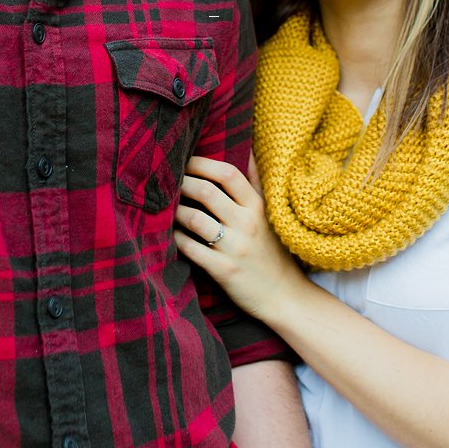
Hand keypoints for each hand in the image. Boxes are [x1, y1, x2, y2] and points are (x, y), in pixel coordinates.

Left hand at [174, 156, 309, 323]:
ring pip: (194, 219)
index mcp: (257, 207)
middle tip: (167, 182)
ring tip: (165, 208)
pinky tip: (169, 234)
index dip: (202, 163)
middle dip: (181, 183)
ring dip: (174, 211)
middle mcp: (247, 224)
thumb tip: (246, 151)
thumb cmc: (272, 252)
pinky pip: (190, 248)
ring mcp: (235, 248)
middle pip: (206, 191)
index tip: (185, 160)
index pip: (228, 173)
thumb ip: (257, 184)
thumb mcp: (270, 215)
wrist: (284, 296)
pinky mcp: (223, 270)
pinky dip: (175, 238)